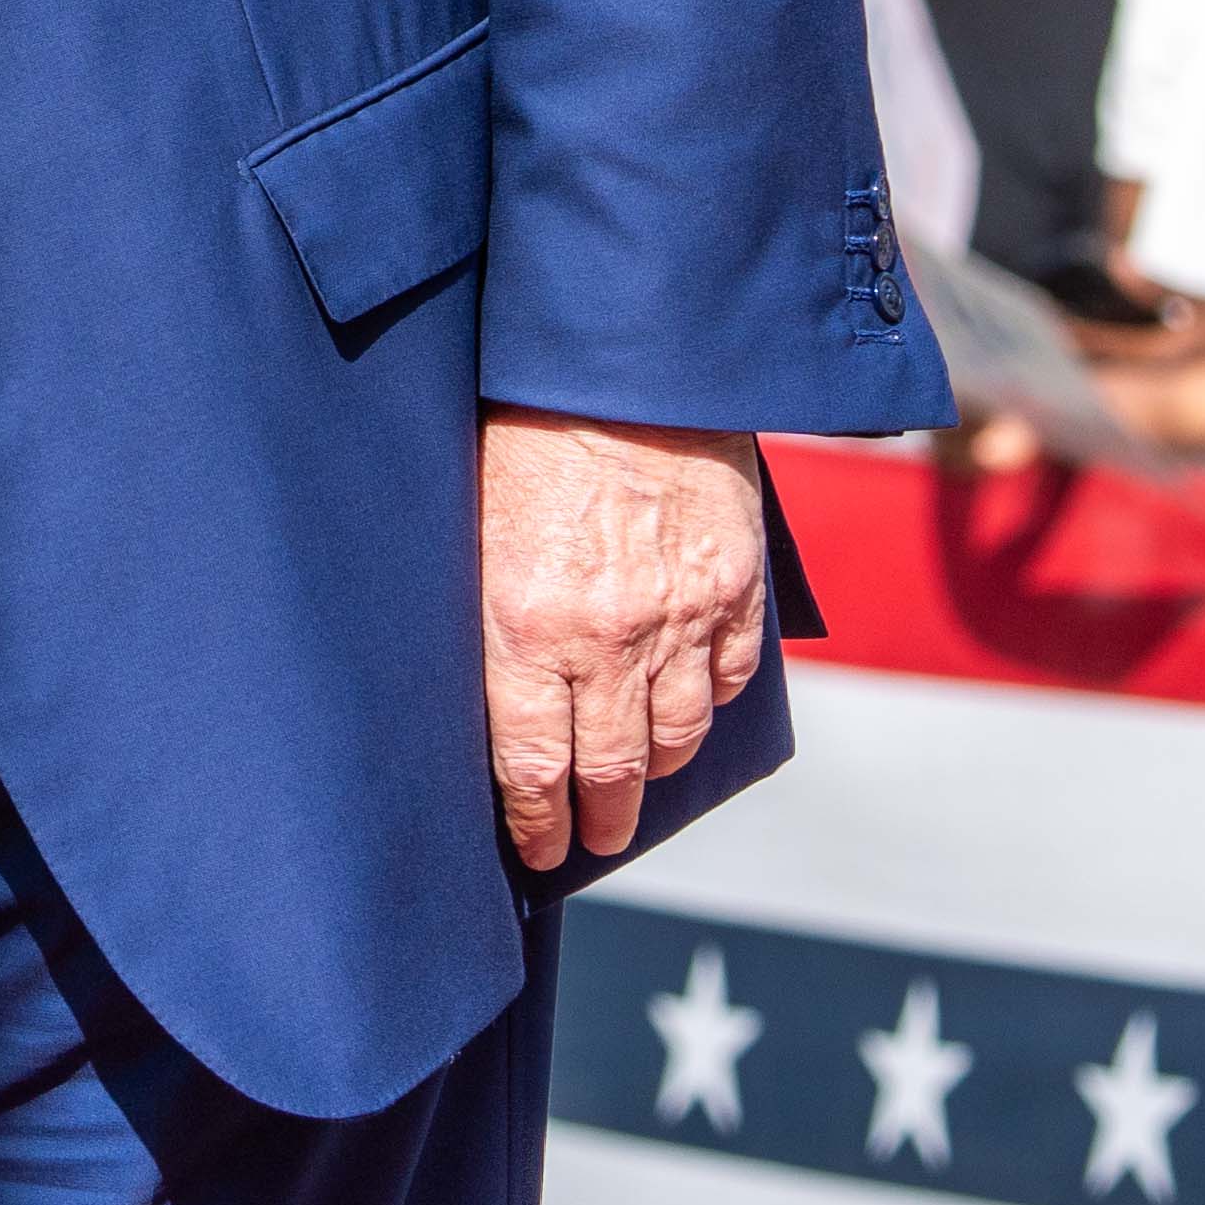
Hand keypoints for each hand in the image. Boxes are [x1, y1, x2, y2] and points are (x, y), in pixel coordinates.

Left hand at [478, 409, 766, 870]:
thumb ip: (487, 608)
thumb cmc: (521, 422)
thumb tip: (486, 685)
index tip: (533, 850)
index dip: (534, 821)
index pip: (531, 765)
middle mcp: (607, 637)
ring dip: (656, 774)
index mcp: (524, 624)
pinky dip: (711, 704)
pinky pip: (729, 678)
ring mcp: (680, 617)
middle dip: (599, 821)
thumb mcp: (470, 516)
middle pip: (611, 770)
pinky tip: (691, 712)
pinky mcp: (734, 588)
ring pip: (677, 737)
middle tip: (591, 843)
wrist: (624, 353)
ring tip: (639, 791)